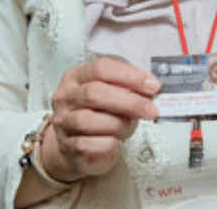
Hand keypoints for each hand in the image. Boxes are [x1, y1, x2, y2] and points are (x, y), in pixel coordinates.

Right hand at [40, 57, 160, 180]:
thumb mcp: (113, 95)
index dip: (130, 76)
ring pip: (88, 120)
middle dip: (129, 102)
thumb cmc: (100, 116)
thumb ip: (128, 90)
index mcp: (76, 77)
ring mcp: (62, 122)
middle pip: (94, 93)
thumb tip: (152, 91)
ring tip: (130, 126)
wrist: (80, 148)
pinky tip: (116, 142)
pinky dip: (108, 144)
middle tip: (151, 110)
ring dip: (118, 124)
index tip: (153, 86)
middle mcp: (65, 97)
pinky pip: (88, 145)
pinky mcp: (67, 146)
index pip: (101, 68)